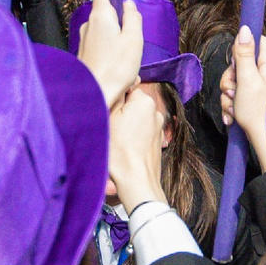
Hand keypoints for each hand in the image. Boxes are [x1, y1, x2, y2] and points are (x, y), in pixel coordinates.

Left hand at [76, 0, 145, 109]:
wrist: (96, 93)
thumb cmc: (117, 67)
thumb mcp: (134, 38)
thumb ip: (133, 17)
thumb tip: (128, 5)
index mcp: (100, 15)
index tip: (126, 7)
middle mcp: (88, 24)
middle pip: (106, 14)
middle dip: (120, 23)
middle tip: (132, 40)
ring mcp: (84, 39)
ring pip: (105, 32)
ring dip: (117, 42)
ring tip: (127, 60)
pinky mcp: (84, 54)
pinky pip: (101, 47)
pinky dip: (111, 54)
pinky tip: (118, 70)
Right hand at [107, 82, 168, 211]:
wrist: (137, 182)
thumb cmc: (119, 151)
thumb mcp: (108, 117)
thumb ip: (114, 96)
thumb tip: (115, 83)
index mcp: (145, 102)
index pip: (127, 88)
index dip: (114, 99)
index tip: (107, 111)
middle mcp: (156, 112)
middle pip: (132, 104)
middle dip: (121, 113)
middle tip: (109, 126)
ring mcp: (158, 128)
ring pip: (136, 119)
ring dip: (127, 126)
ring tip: (116, 140)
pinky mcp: (157, 142)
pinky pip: (141, 133)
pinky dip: (133, 137)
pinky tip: (125, 149)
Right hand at [224, 24, 265, 171]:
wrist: (265, 139)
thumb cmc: (258, 111)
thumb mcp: (246, 79)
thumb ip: (244, 53)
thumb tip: (245, 28)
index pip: (254, 39)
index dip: (240, 49)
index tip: (237, 64)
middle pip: (241, 60)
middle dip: (230, 77)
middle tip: (233, 90)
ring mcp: (262, 82)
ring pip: (236, 77)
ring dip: (229, 93)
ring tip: (234, 107)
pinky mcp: (256, 94)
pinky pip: (238, 90)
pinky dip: (232, 102)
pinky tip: (233, 114)